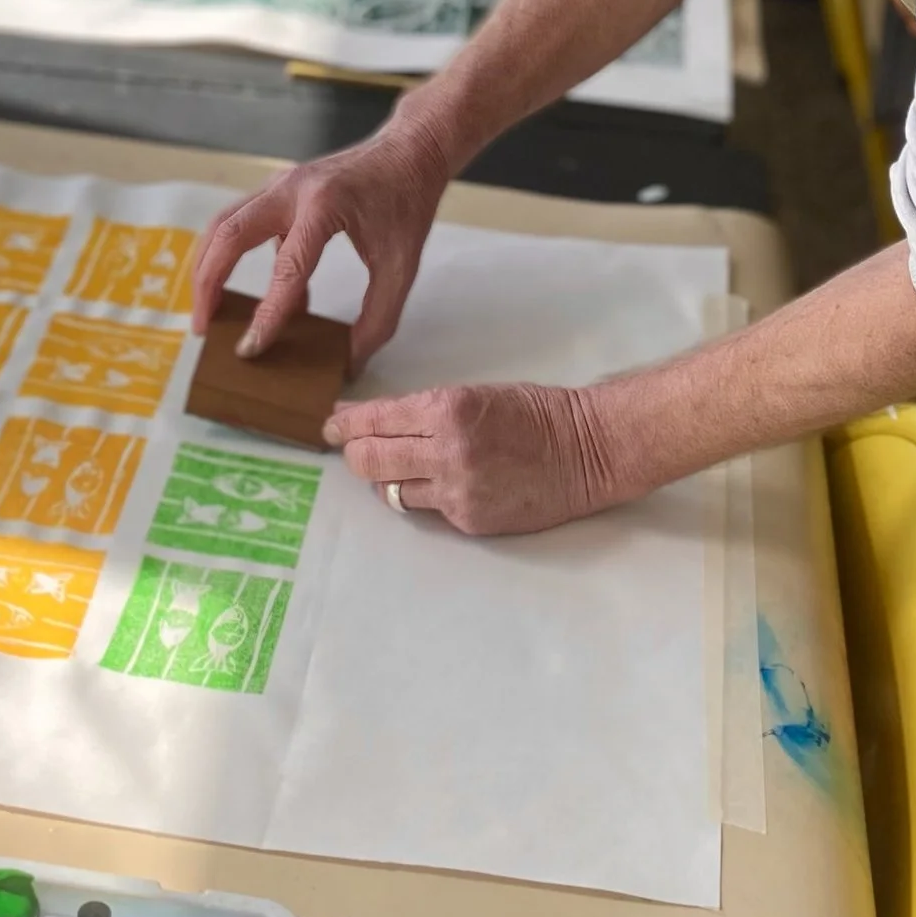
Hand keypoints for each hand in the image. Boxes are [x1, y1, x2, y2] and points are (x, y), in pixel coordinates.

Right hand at [189, 115, 454, 364]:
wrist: (409, 149)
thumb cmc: (408, 203)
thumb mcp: (402, 266)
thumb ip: (377, 319)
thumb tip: (347, 365)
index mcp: (324, 205)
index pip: (287, 268)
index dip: (267, 314)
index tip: (249, 350)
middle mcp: (291, 189)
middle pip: (229, 234)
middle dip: (208, 284)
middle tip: (204, 330)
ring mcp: (280, 184)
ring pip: (225, 224)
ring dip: (208, 267)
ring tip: (208, 313)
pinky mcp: (278, 189)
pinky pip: (242, 223)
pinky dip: (233, 258)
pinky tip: (254, 296)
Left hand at [326, 379, 622, 536]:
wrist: (585, 451)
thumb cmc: (534, 413)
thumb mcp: (475, 395)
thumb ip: (426, 411)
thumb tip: (377, 420)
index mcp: (447, 408)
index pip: (376, 419)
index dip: (346, 423)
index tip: (330, 423)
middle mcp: (446, 451)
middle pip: (370, 461)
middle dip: (353, 453)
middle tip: (349, 448)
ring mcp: (456, 491)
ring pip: (393, 491)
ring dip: (387, 478)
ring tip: (394, 467)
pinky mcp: (469, 521)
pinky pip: (428, 510)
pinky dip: (426, 496)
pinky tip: (438, 484)